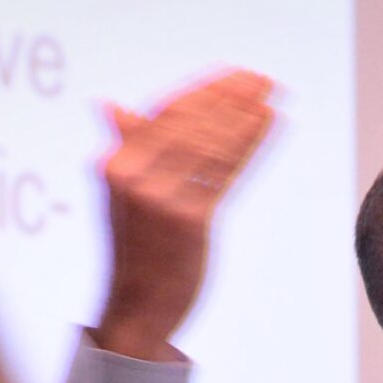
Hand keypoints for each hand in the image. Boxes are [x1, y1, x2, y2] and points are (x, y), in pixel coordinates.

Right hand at [91, 68, 276, 360]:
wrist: (138, 307)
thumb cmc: (136, 249)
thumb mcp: (120, 195)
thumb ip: (126, 148)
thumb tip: (109, 105)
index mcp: (115, 164)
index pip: (166, 113)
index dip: (205, 91)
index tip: (236, 75)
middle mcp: (132, 177)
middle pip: (191, 123)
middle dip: (232, 98)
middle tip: (265, 80)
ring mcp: (160, 199)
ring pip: (211, 144)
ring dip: (246, 117)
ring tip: (273, 98)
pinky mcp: (189, 221)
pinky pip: (226, 172)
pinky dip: (251, 143)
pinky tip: (271, 124)